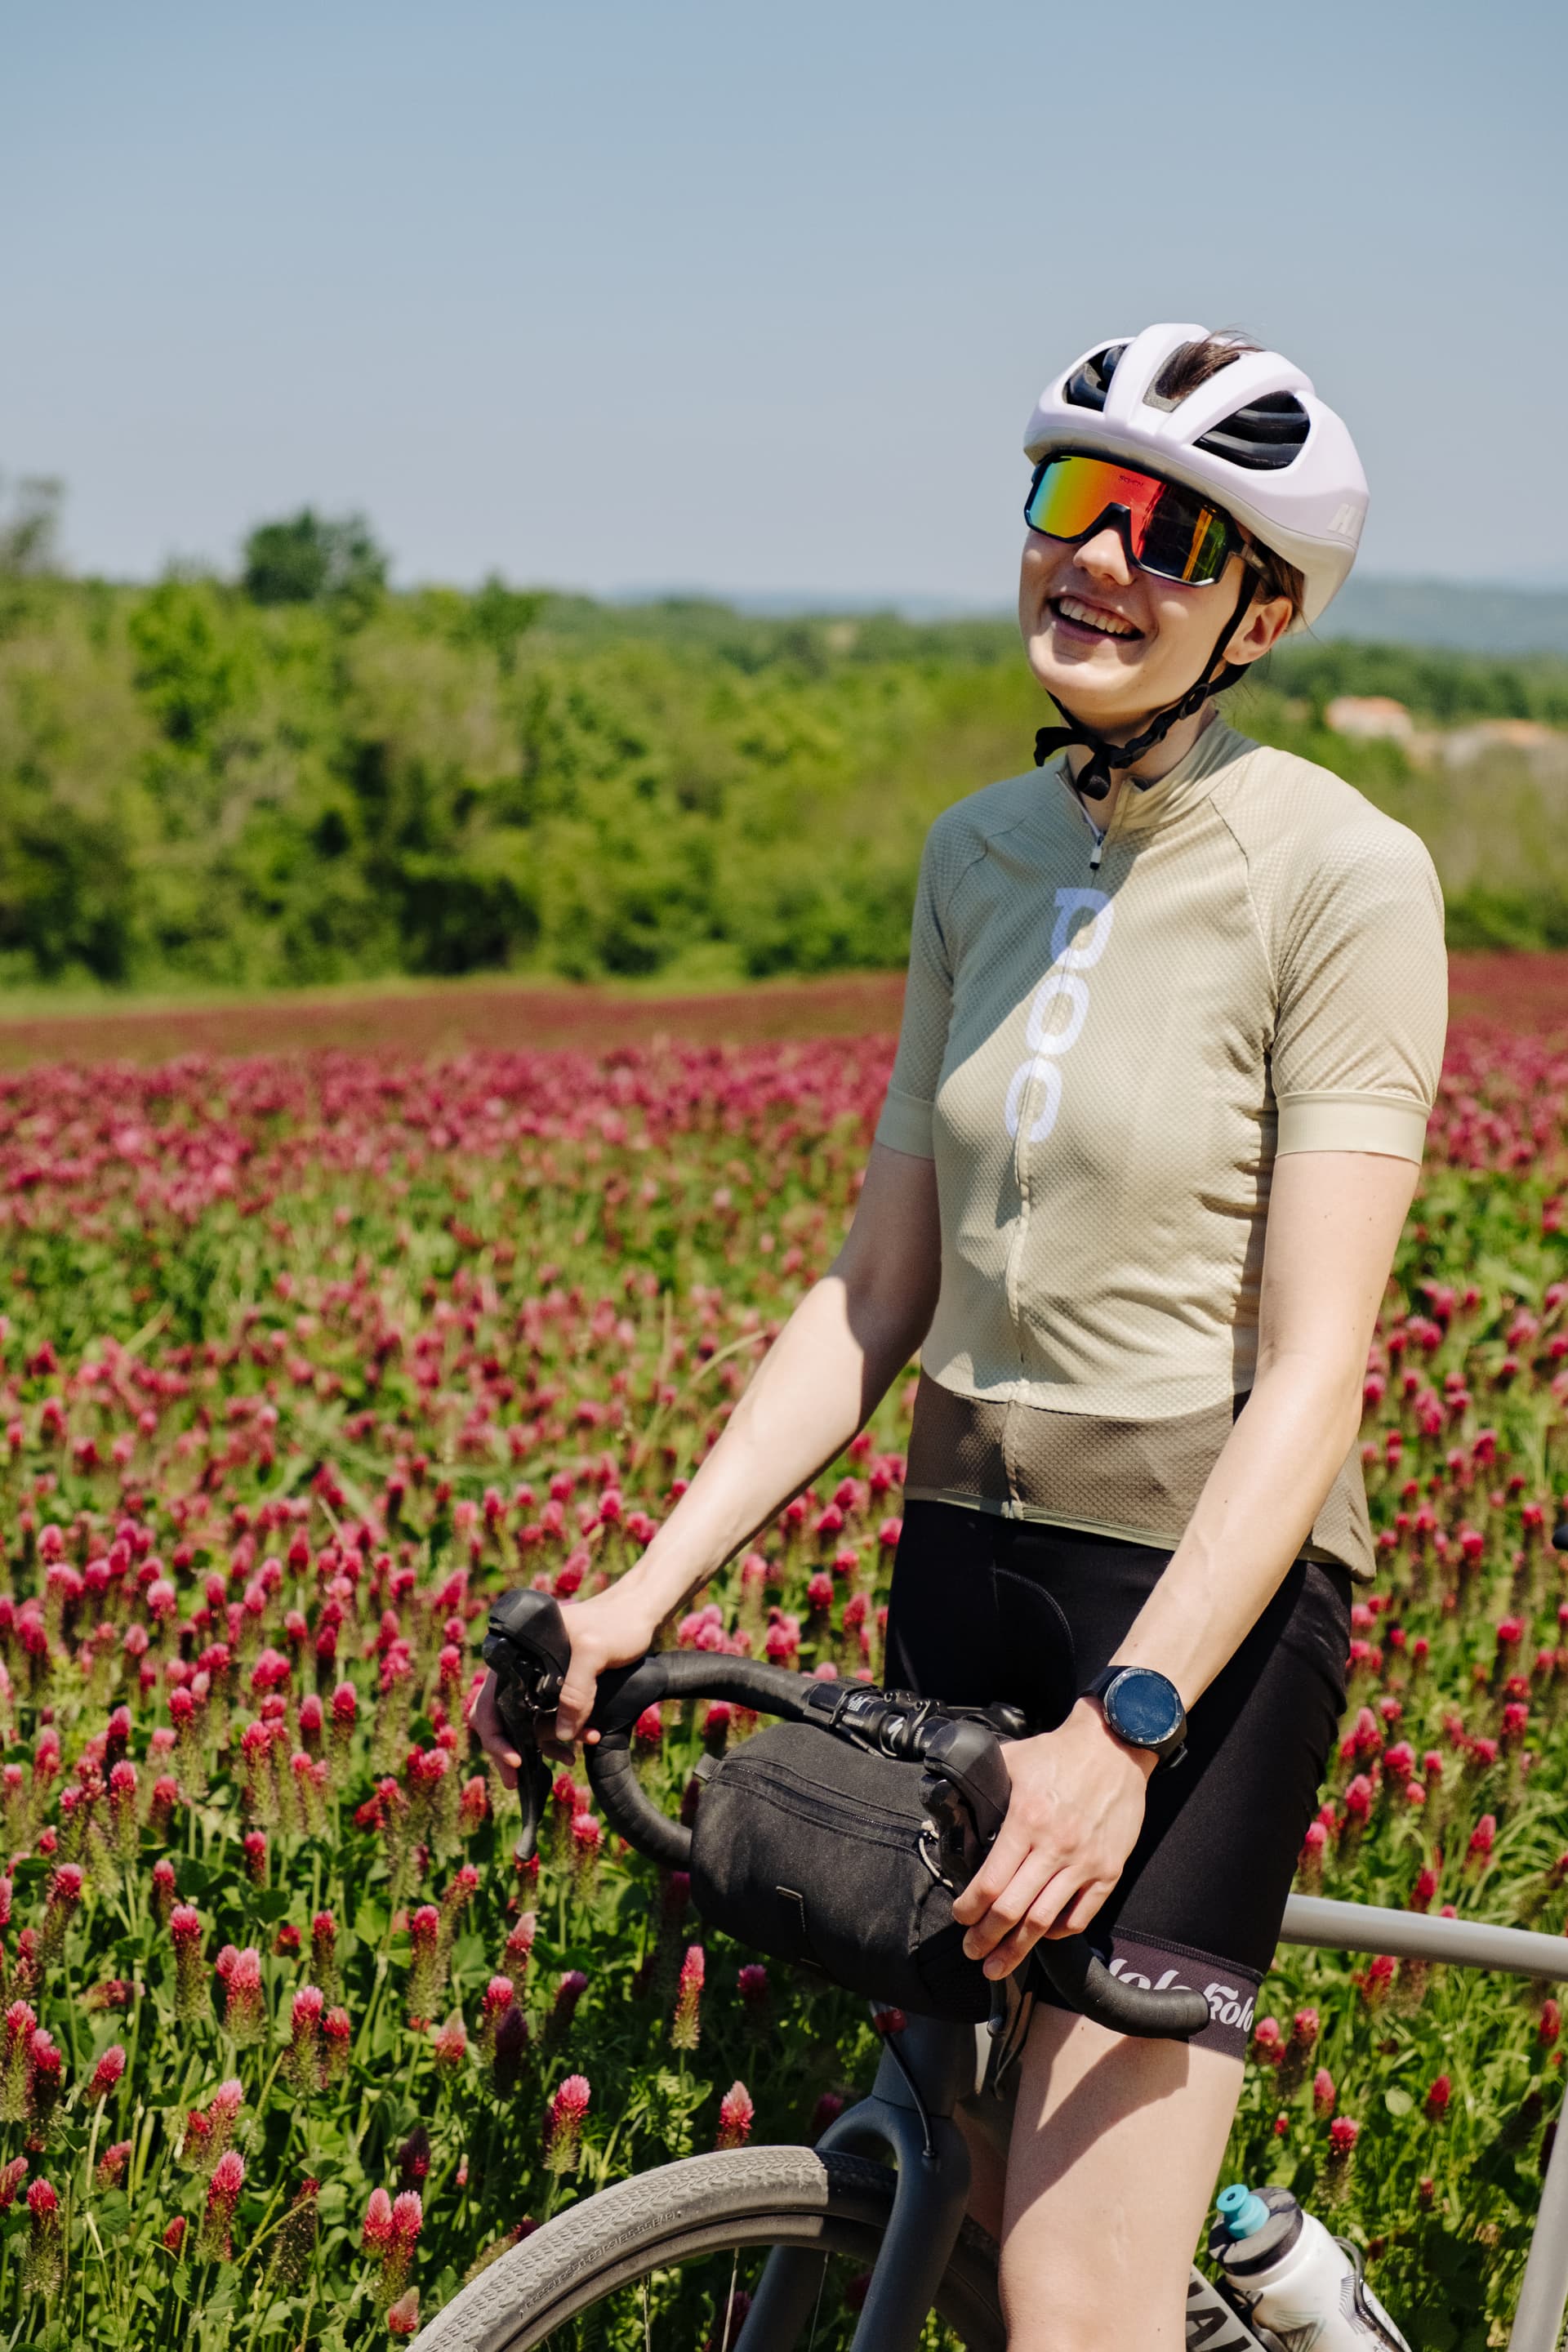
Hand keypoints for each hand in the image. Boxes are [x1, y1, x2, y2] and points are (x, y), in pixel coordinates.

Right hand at [468, 1584, 660, 1783]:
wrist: (638, 1615)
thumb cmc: (615, 1624)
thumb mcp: (595, 1651)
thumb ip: (577, 1689)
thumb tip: (563, 1736)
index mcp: (516, 1653)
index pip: (490, 1699)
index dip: (495, 1734)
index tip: (515, 1760)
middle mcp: (521, 1667)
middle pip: (500, 1717)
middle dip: (509, 1751)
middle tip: (517, 1782)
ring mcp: (538, 1679)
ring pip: (527, 1723)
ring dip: (543, 1745)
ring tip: (569, 1759)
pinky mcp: (558, 1688)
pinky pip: (549, 1720)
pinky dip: (561, 1737)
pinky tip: (580, 1746)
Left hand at [950, 1701, 1154, 1980]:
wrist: (1115, 1745)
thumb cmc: (1060, 1753)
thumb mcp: (1011, 1760)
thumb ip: (981, 1784)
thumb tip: (948, 1800)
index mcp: (1026, 1821)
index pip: (991, 1882)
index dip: (969, 1908)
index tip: (960, 1917)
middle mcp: (1055, 1847)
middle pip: (1013, 1910)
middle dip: (986, 1938)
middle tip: (972, 1951)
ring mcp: (1085, 1862)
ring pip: (1044, 1921)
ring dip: (1018, 1948)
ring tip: (998, 1963)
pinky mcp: (1108, 1870)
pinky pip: (1081, 1915)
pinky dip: (1059, 1932)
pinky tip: (1043, 1935)